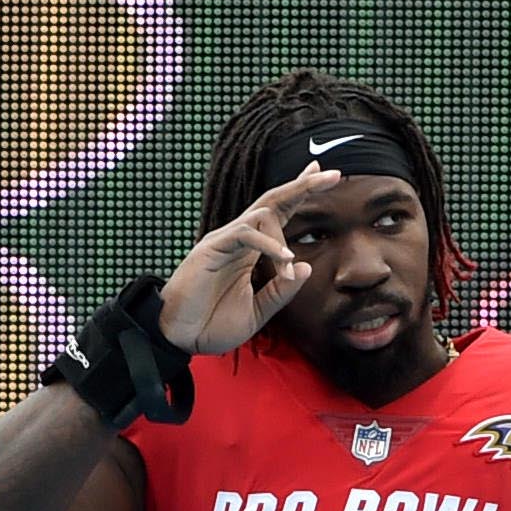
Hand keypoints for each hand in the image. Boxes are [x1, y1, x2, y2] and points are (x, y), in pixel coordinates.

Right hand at [156, 164, 341, 354]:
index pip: (279, 213)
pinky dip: (268, 243)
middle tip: (332, 174)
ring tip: (288, 264)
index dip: (299, 192)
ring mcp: (225, 240)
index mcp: (251, 250)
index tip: (322, 174)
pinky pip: (245, 233)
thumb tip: (304, 268)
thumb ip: (280, 292)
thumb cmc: (212, 325)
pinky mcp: (212, 248)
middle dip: (302, 186)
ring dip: (282, 237)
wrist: (179, 337)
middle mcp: (239, 238)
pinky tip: (282, 261)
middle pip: (274, 200)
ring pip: (261, 213)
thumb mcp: (257, 313)